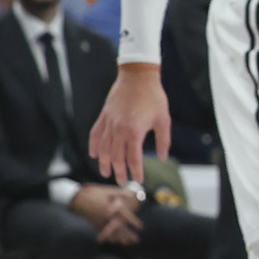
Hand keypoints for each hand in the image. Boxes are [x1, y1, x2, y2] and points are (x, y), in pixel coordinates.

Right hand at [72, 182, 141, 243]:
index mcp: (111, 207)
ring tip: (127, 243)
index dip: (134, 221)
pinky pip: (103, 233)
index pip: (125, 216)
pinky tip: (113, 241)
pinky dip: (109, 238)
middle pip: (120, 228)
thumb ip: (120, 193)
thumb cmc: (93, 193)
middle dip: (128, 235)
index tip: (141, 227)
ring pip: (112, 232)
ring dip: (120, 238)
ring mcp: (100, 222)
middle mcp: (106, 217)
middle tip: (136, 240)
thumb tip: (131, 196)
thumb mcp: (108, 190)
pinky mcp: (94, 224)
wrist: (77, 198)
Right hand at [89, 63, 169, 188]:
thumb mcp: (163, 119)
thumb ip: (164, 140)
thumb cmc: (154, 96)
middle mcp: (118, 130)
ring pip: (103, 149)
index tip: (138, 180)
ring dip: (104, 163)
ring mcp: (109, 123)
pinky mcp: (103, 116)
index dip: (136, 171)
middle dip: (119, 172)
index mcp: (134, 132)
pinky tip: (94, 154)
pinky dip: (94, 146)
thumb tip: (163, 157)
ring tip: (106, 173)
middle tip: (122, 183)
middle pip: (116, 157)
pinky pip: (95, 135)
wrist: (138, 76)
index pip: (133, 158)